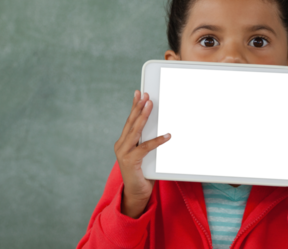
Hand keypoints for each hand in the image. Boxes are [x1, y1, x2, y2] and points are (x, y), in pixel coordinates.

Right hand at [114, 90, 171, 217]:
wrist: (136, 193)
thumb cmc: (142, 173)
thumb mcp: (144, 154)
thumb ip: (147, 141)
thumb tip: (161, 128)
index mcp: (123, 142)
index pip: (129, 121)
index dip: (134, 106)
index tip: (138, 93)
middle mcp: (121, 145)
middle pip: (131, 122)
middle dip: (139, 107)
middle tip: (146, 95)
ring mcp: (123, 153)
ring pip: (135, 131)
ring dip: (143, 117)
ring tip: (150, 105)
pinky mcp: (130, 161)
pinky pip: (145, 147)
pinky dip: (157, 141)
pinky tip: (167, 135)